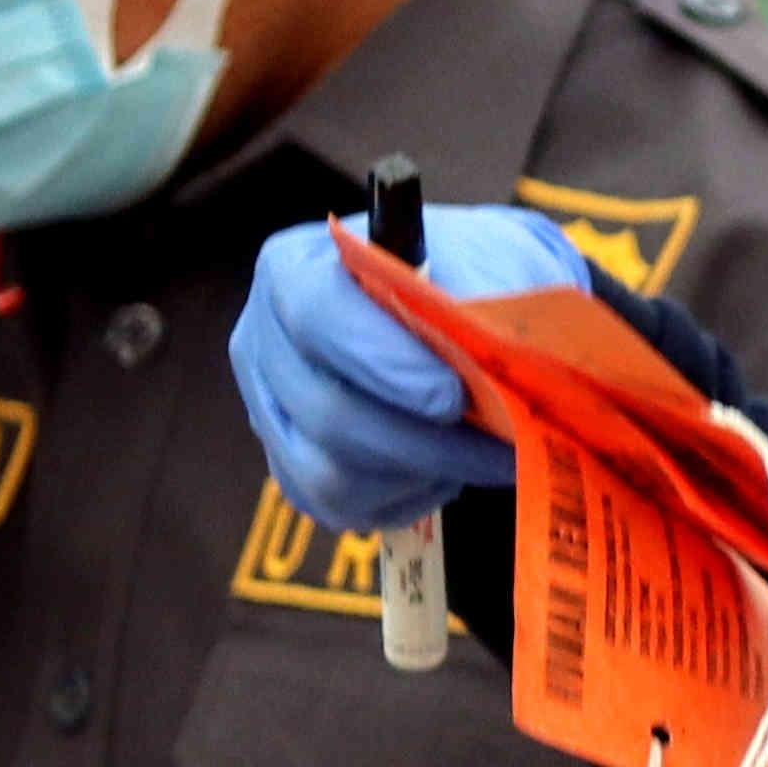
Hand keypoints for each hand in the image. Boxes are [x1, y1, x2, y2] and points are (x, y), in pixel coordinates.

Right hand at [229, 205, 587, 532]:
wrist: (461, 307)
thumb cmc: (468, 277)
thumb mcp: (489, 258)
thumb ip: (481, 293)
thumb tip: (490, 342)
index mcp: (295, 269)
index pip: (318, 317)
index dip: (384, 364)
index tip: (450, 396)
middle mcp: (264, 342)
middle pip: (327, 413)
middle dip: (426, 440)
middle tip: (504, 445)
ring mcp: (270, 411)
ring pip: (332, 475)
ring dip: (422, 473)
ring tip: (482, 454)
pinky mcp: (289, 467)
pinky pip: (340, 508)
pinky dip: (405, 498)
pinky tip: (446, 469)